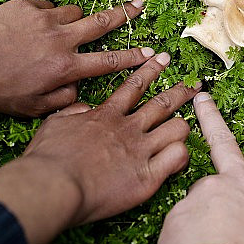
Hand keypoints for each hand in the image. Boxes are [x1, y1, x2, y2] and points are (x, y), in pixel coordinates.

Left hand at [0, 0, 149, 115]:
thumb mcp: (30, 108)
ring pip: (75, 12)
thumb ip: (62, 102)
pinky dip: (47, 17)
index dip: (134, 58)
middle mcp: (62, 41)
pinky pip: (49, 8)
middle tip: (140, 5)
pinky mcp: (29, 6)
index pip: (109, 62)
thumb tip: (79, 92)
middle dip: (125, 14)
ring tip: (63, 30)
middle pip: (103, 23)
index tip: (151, 53)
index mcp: (65, 68)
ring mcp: (46, 19)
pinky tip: (30, 28)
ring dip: (76, 20)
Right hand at [0, 54, 200, 243]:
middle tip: (196, 84)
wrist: (52, 185)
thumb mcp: (55, 124)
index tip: (164, 58)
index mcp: (107, 116)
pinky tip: (180, 157)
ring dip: (183, 126)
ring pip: (177, 128)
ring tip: (188, 126)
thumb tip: (83, 107)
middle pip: (163, 103)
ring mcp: (140, 151)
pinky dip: (182, 155)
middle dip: (181, 91)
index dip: (151, 70)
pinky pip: (177, 158)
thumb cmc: (47, 158)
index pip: (134, 85)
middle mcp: (128, 129)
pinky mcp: (147, 176)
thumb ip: (73, 112)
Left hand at [158, 93, 243, 243]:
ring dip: (200, 217)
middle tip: (201, 98)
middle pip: (224, 144)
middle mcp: (239, 185)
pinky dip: (185, 239)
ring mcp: (207, 194)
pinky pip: (181, 226)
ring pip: (199, 200)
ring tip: (206, 242)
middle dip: (212, 117)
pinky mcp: (179, 212)